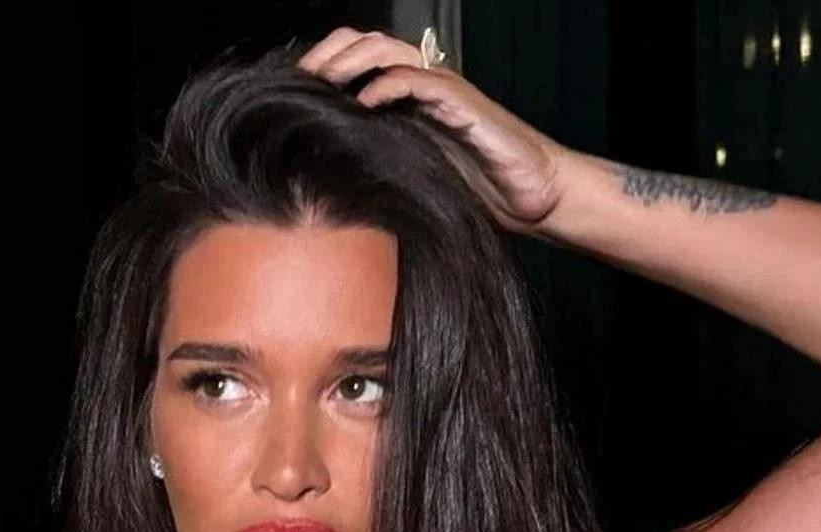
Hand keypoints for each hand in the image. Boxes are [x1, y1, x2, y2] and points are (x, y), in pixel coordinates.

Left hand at [297, 27, 571, 235]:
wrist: (533, 198)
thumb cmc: (474, 193)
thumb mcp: (406, 177)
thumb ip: (370, 165)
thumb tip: (312, 183)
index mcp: (403, 100)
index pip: (355, 62)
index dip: (321, 67)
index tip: (286, 91)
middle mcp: (421, 87)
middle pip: (365, 44)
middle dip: (327, 56)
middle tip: (298, 82)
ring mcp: (443, 92)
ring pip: (389, 51)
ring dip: (351, 62)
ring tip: (324, 83)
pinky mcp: (464, 106)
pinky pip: (422, 81)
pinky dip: (389, 85)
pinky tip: (365, 102)